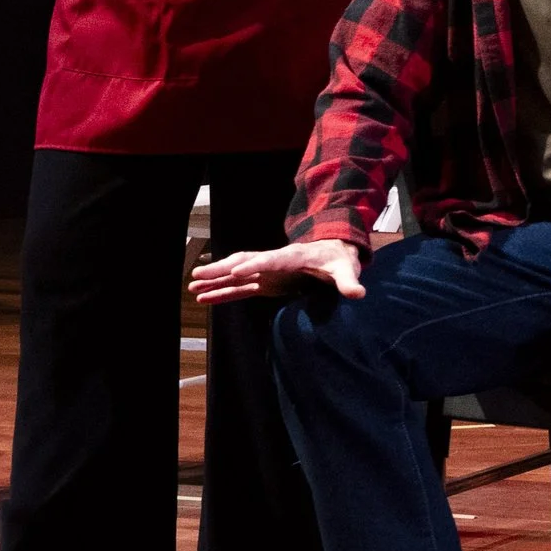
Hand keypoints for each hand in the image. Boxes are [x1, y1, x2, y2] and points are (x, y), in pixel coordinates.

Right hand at [190, 238, 363, 304]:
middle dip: (222, 268)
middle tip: (199, 273)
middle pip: (245, 262)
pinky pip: (240, 288)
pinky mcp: (265, 283)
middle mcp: (275, 262)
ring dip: (216, 279)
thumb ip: (350, 281)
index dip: (255, 265)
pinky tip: (204, 298)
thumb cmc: (340, 260)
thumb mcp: (347, 270)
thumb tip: (358, 293)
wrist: (335, 253)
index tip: (237, 270)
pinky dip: (223, 292)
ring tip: (192, 285)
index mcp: (294, 257)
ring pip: (236, 274)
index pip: (271, 260)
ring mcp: (268, 272)